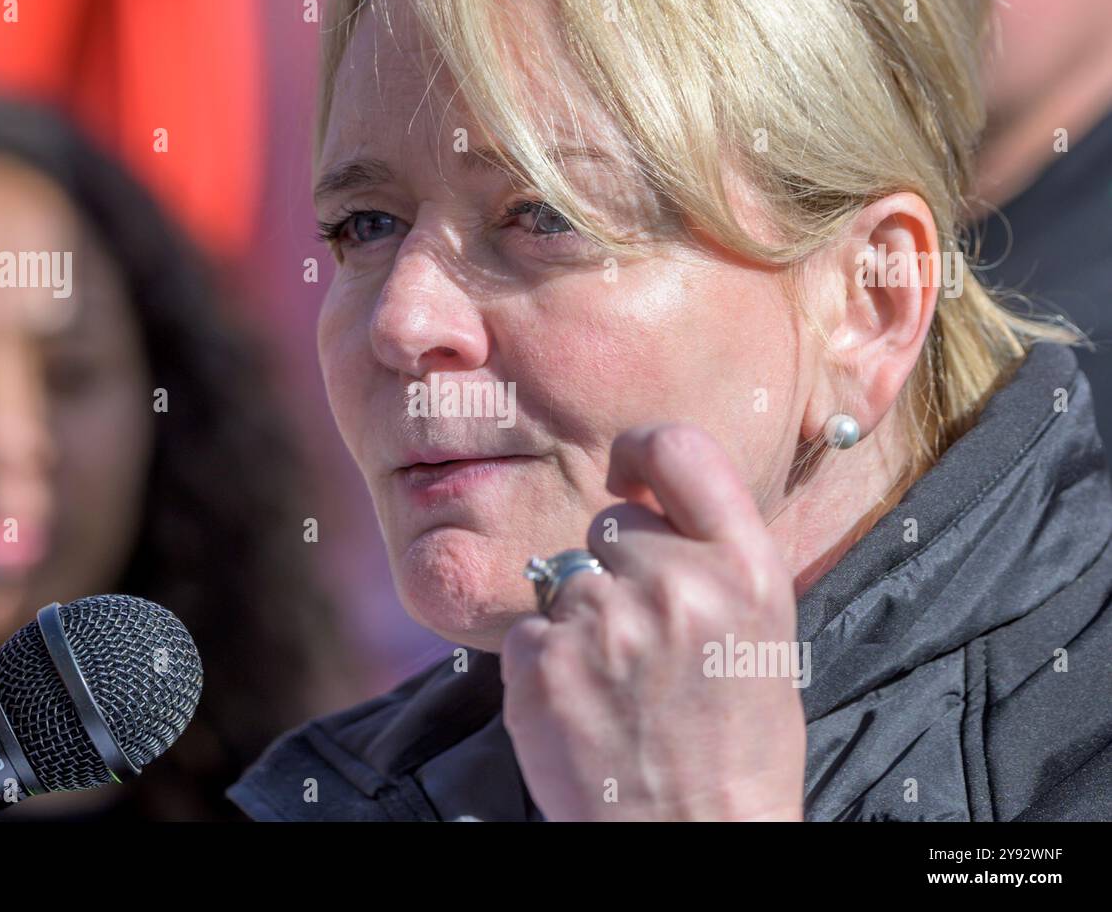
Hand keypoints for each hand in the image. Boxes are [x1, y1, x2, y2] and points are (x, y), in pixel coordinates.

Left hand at [501, 422, 805, 820]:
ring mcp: (603, 622)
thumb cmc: (735, 748)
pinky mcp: (541, 663)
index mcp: (747, 571)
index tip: (628, 471)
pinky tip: (582, 708)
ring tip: (616, 686)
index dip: (643, 451)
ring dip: (580, 618)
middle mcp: (677, 584)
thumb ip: (711, 557)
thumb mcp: (762, 635)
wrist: (695, 842)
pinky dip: (544, 662)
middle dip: (617, 565)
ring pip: (566, 575)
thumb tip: (650, 499)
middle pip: (611, 522)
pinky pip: (528, 629)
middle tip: (641, 639)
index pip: (679, 449)